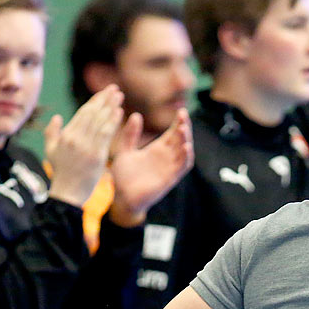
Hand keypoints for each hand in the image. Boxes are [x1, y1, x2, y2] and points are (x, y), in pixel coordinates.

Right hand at [45, 85, 124, 208]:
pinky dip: (113, 122)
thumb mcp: (51, 150)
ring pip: (100, 121)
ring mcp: (86, 146)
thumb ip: (52, 132)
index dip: (95, 101)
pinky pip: (106, 135)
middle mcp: (75, 137)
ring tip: (119, 95)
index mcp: (66, 134)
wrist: (68, 192)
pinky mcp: (96, 155)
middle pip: (92, 113)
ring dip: (111, 106)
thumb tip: (58, 117)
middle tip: (115, 88)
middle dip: (104, 99)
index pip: (83, 113)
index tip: (104, 92)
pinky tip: (120, 112)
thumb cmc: (60, 172)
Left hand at [108, 108, 193, 227]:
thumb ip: (130, 134)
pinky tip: (186, 147)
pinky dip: (186, 157)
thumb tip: (135, 115)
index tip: (180, 110)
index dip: (178, 122)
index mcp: (157, 150)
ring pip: (184, 151)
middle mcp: (166, 158)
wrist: (122, 198)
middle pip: (181, 139)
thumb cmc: (123, 176)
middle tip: (183, 114)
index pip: (173, 133)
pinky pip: (182, 167)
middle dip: (184, 127)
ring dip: (186, 140)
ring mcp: (170, 168)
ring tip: (184, 128)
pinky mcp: (170, 178)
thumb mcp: (124, 150)